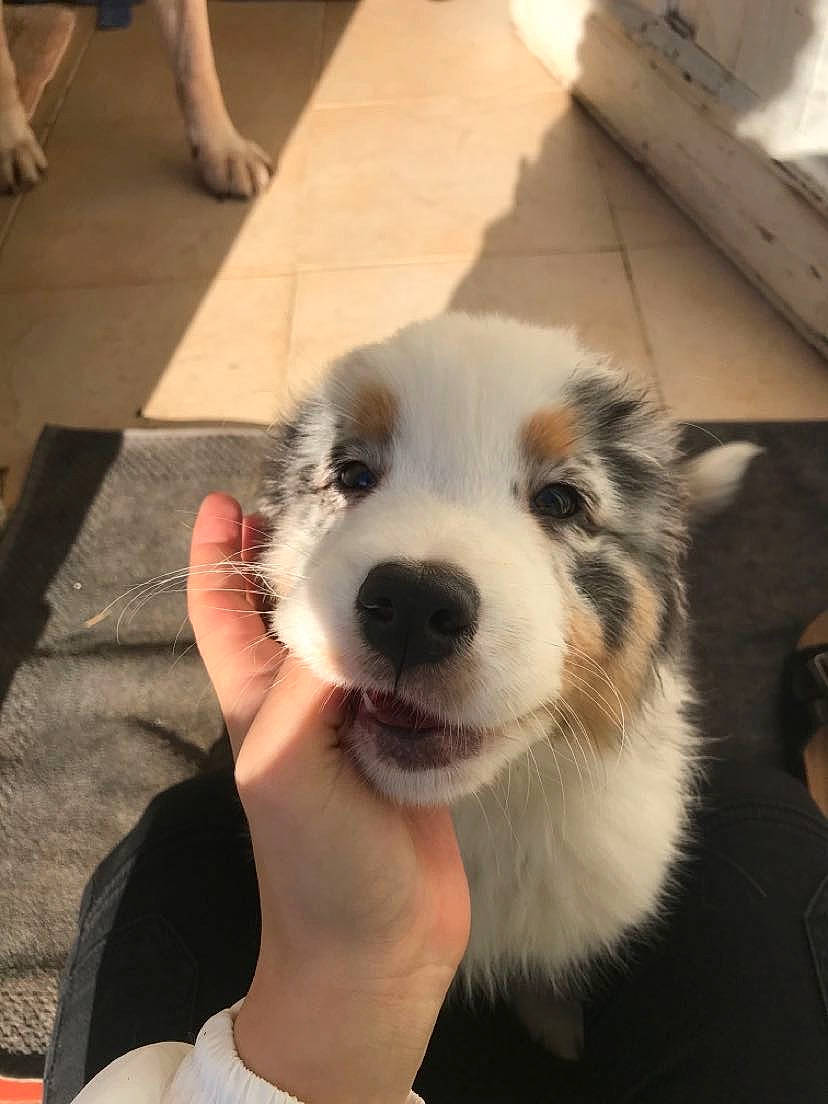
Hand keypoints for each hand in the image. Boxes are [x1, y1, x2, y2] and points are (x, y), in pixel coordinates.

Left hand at [187, 494, 470, 1103]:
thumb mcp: (286, 760)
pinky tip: (462, 612)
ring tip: (418, 534)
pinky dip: (434, 643)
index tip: (229, 498)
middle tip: (353, 492)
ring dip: (385, 593)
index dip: (217, 555)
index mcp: (258, 696)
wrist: (379, 951)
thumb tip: (360, 602)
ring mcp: (367, 721)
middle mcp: (309, 699)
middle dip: (316, 552)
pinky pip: (424, 678)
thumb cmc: (315, 860)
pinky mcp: (419, 744)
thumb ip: (313, 676)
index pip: (223, 611)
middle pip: (304, 608)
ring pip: (370, 638)